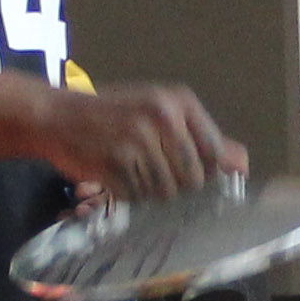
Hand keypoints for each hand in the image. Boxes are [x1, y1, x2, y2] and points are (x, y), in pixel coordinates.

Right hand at [37, 81, 241, 202]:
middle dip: (179, 190)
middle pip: (192, 178)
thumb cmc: (114, 115)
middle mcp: (162, 116)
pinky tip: (119, 182)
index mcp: (178, 101)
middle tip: (157, 182)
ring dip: (152, 197)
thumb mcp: (159, 113)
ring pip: (165, 192)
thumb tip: (242, 165)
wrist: (57, 115)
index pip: (214, 153)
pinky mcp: (116, 162)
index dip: (209, 176)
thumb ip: (201, 137)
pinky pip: (138, 197)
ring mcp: (138, 139)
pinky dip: (131, 198)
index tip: (199, 186)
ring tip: (135, 178)